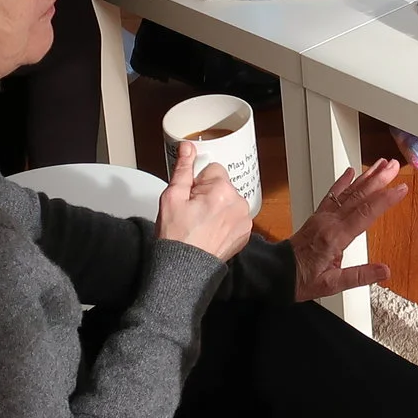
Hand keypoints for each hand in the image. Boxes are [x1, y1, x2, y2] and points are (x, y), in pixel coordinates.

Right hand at [156, 142, 251, 261]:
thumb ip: (183, 169)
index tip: (189, 197)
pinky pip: (235, 216)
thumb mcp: (172, 198)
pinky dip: (225, 221)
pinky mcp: (245, 233)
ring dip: (218, 207)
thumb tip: (188, 147)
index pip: (213, 169)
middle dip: (208, 194)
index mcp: (222, 190)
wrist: (184, 270)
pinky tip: (211, 232)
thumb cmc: (176, 236)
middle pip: (222, 185)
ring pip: (229, 200)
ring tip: (201, 224)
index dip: (197, 182)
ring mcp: (244, 219)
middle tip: (193, 213)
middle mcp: (239, 203)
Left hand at [290, 159, 405, 299]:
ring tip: (381, 164)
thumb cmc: (300, 279)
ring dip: (366, 177)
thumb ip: (359, 276)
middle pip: (359, 196)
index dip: (385, 199)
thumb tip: (384, 271)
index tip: (400, 188)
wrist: (275, 272)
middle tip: (394, 166)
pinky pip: (332, 195)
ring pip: (348, 192)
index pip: (365, 213)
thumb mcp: (331, 285)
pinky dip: (342, 182)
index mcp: (335, 237)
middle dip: (379, 180)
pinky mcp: (318, 216)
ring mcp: (323, 217)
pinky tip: (351, 172)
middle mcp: (329, 222)